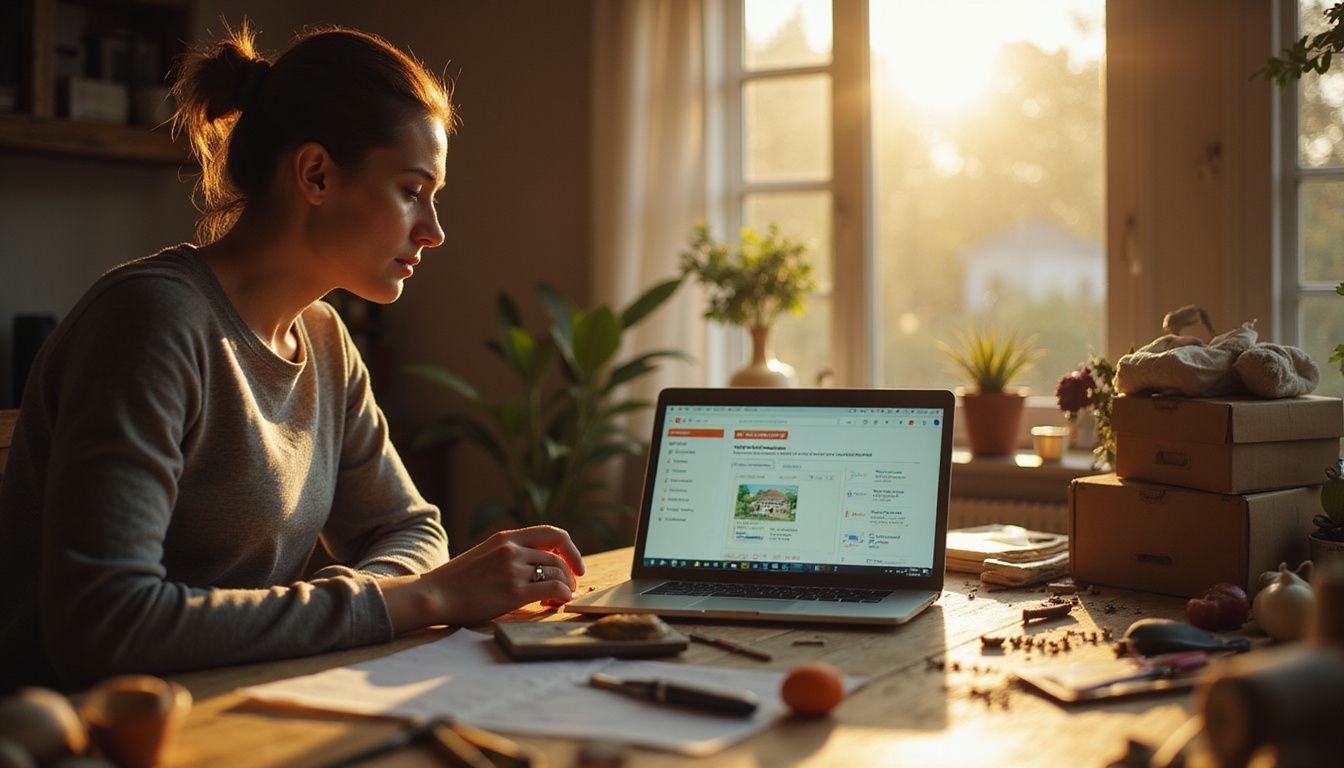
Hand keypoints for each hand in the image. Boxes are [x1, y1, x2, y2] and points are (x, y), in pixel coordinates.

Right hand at [382, 525, 584, 630]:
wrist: (435, 595)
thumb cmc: (458, 581)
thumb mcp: (485, 554)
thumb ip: (511, 553)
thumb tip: (541, 563)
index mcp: (506, 537)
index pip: (553, 534)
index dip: (571, 550)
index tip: (575, 566)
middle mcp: (512, 549)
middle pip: (558, 557)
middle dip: (570, 574)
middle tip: (569, 588)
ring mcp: (513, 569)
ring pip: (558, 573)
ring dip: (565, 588)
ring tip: (557, 599)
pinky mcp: (514, 591)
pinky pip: (553, 589)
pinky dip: (562, 596)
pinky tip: (554, 603)